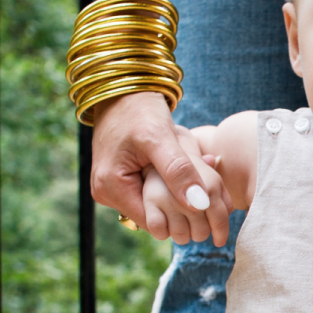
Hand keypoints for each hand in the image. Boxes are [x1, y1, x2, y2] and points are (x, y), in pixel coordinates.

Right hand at [91, 92, 231, 245]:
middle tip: (205, 183)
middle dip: (181, 204)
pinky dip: (169, 185)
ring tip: (195, 174)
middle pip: (155, 216)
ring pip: (155, 205)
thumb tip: (200, 205)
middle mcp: (106, 194)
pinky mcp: (121, 180)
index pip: (155, 224)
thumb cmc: (138, 109)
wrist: (124, 89)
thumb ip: (178, 171)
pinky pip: (150, 193)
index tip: (206, 200)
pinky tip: (183, 171)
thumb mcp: (160, 137)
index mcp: (110, 188)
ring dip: (176, 194)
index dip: (182, 216)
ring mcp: (112, 188)